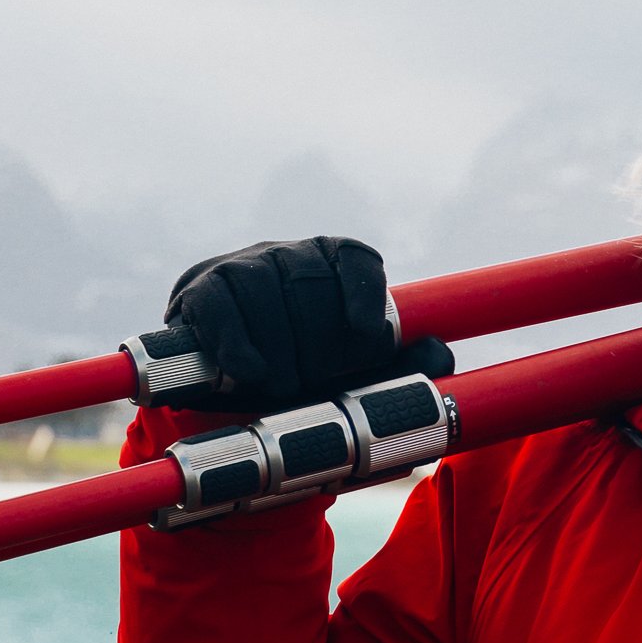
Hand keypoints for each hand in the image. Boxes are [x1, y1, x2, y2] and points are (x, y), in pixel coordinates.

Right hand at [163, 236, 453, 413]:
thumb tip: (441, 355)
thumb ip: (399, 367)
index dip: (363, 293)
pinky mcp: (200, 290)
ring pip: (262, 289)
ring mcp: (242, 266)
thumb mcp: (351, 377)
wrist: (220, 387)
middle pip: (309, 282)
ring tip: (283, 385)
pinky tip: (251, 372)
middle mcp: (289, 254)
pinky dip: (237, 343)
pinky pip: (221, 306)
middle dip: (316, 341)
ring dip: (276, 345)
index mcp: (332, 264)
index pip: (355, 258)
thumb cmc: (300, 375)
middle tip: (316, 383)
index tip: (369, 334)